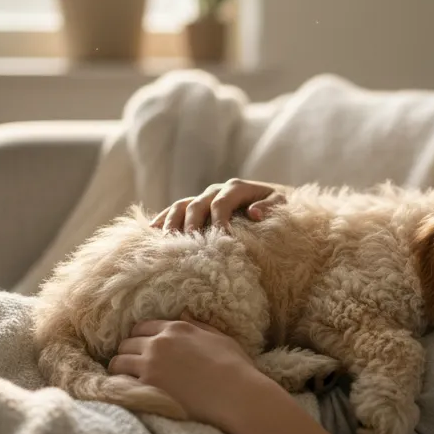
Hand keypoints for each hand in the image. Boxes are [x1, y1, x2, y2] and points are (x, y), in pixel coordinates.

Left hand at [108, 319, 276, 428]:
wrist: (236, 396)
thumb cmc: (235, 368)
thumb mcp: (220, 338)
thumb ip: (198, 326)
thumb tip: (184, 314)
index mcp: (176, 328)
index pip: (142, 327)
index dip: (140, 337)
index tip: (142, 348)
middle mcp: (159, 343)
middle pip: (127, 343)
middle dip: (128, 353)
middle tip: (133, 365)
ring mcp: (150, 365)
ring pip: (119, 361)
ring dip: (121, 369)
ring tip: (126, 379)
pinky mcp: (147, 386)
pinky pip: (122, 382)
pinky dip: (122, 386)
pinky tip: (128, 392)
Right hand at [150, 178, 285, 233]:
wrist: (272, 197)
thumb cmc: (279, 204)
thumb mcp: (281, 202)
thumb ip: (270, 206)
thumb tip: (254, 213)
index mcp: (236, 188)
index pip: (221, 204)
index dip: (218, 222)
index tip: (218, 241)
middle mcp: (216, 190)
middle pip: (197, 206)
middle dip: (190, 226)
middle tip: (185, 245)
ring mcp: (204, 197)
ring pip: (181, 206)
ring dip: (171, 222)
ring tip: (163, 241)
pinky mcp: (196, 205)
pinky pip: (176, 209)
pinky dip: (163, 218)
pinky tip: (151, 230)